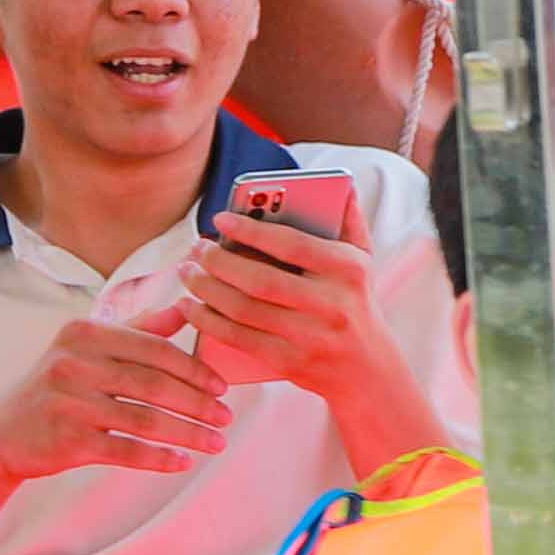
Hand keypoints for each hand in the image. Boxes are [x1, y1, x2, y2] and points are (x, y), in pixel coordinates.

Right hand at [0, 316, 230, 482]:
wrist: (2, 433)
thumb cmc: (55, 388)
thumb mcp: (86, 348)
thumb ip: (135, 329)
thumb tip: (183, 308)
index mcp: (84, 333)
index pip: (154, 348)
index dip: (193, 368)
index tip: (222, 387)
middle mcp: (74, 364)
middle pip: (154, 384)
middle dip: (198, 403)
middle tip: (227, 417)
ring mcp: (69, 403)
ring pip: (145, 419)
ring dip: (188, 433)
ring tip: (216, 443)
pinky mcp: (68, 440)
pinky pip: (125, 450)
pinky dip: (158, 458)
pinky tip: (183, 462)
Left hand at [177, 209, 377, 399]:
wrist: (368, 370)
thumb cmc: (356, 304)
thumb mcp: (363, 262)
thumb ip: (349, 221)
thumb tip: (343, 184)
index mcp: (348, 270)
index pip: (292, 244)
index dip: (251, 230)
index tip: (219, 219)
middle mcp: (331, 305)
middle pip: (261, 280)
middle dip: (219, 262)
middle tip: (196, 248)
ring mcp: (310, 338)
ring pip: (245, 310)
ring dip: (207, 290)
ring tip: (187, 272)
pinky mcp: (290, 363)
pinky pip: (239, 339)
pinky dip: (208, 321)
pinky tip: (190, 306)